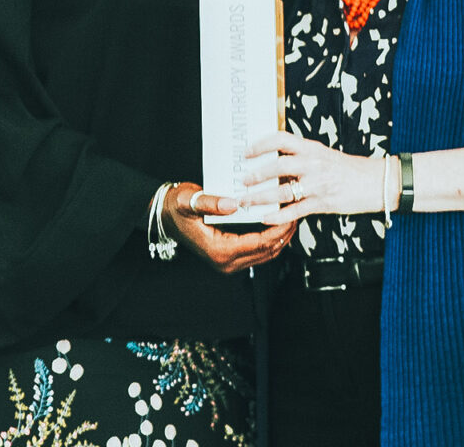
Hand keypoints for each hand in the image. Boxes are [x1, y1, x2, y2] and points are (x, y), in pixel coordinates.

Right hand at [161, 182, 296, 274]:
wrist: (165, 215)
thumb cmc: (177, 207)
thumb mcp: (190, 201)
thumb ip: (211, 203)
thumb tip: (233, 204)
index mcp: (219, 251)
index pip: (259, 243)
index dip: (278, 229)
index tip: (291, 213)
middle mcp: (226, 262)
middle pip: (267, 252)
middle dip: (285, 233)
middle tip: (298, 211)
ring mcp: (228, 262)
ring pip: (266, 254)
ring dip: (280, 236)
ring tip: (293, 215)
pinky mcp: (230, 256)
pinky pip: (258, 251)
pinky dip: (271, 238)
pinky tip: (278, 221)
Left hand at [240, 131, 385, 223]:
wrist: (376, 182)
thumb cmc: (349, 169)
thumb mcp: (324, 154)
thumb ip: (302, 155)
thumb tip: (276, 158)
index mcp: (312, 148)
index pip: (281, 139)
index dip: (260, 144)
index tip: (247, 152)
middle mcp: (313, 164)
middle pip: (278, 165)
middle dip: (256, 174)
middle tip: (243, 181)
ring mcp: (317, 184)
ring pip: (282, 191)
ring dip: (260, 197)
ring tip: (246, 201)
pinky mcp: (322, 203)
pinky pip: (295, 211)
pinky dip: (277, 216)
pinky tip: (265, 218)